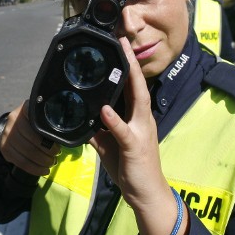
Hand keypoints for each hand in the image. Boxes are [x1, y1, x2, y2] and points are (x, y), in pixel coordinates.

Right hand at [0, 100, 60, 176]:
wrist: (13, 127)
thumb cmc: (34, 123)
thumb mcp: (41, 117)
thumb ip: (50, 123)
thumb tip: (65, 138)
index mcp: (25, 109)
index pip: (37, 122)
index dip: (48, 135)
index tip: (58, 145)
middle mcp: (13, 120)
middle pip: (32, 140)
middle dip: (47, 151)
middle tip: (56, 155)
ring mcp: (7, 134)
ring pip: (26, 152)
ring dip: (42, 162)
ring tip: (51, 163)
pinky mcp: (4, 148)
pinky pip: (20, 162)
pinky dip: (34, 169)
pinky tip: (43, 170)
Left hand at [89, 37, 186, 234]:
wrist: (147, 194)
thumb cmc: (130, 168)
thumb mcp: (110, 144)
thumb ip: (100, 129)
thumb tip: (87, 117)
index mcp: (137, 117)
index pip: (132, 86)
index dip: (127, 65)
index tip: (120, 45)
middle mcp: (142, 119)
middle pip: (137, 85)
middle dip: (131, 62)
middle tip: (122, 40)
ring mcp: (141, 132)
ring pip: (137, 101)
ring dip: (129, 80)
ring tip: (122, 60)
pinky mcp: (135, 147)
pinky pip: (123, 132)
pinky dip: (114, 120)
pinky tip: (105, 109)